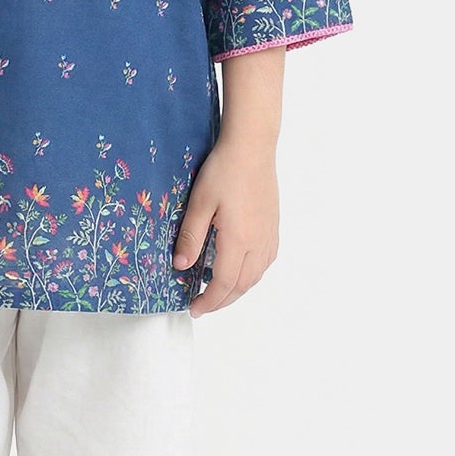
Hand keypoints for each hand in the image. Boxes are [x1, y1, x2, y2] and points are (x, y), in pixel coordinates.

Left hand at [171, 136, 278, 316]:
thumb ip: (190, 236)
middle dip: (222, 300)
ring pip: (256, 276)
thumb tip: (181, 266)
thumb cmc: (224, 170)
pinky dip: (250, 274)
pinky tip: (238, 267)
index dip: (209, 301)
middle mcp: (258, 243)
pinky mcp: (273, 227)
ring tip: (217, 289)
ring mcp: (269, 236)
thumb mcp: (199, 202)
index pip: (224, 284)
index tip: (194, 308)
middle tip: (202, 304)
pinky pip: (264, 262)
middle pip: (242, 286)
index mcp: (238, 240)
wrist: (252, 147)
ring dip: (237, 289)